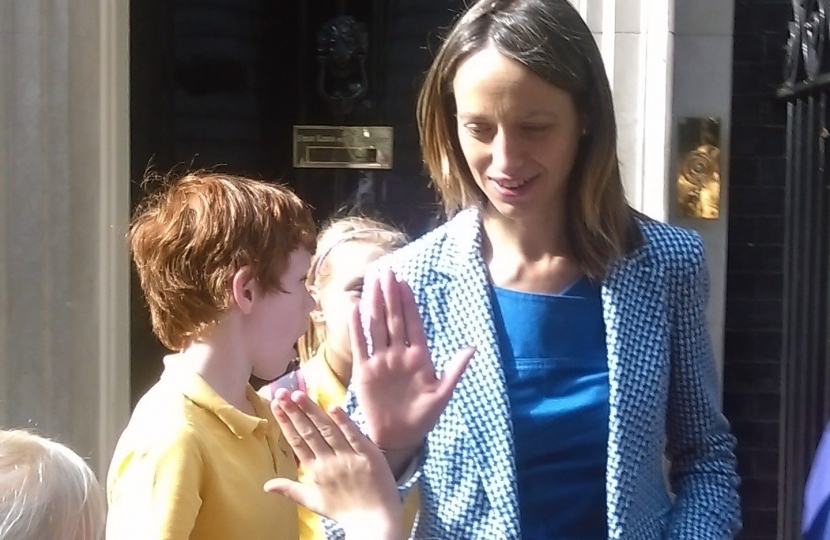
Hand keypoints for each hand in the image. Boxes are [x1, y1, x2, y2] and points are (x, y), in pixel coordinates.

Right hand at [264, 389, 402, 539]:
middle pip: (308, 433)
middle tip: (281, 392)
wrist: (373, 523)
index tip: (276, 404)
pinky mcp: (368, 456)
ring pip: (327, 430)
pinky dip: (344, 423)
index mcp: (315, 471)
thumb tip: (265, 485)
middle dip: (294, 412)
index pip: (296, 441)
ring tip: (299, 395)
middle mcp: (328, 463)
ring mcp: (348, 459)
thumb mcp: (313, 502)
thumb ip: (290, 489)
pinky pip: (354, 437)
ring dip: (312, 412)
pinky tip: (333, 407)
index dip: (286, 422)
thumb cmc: (344, 511)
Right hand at [350, 268, 473, 450]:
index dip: (408, 303)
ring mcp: (381, 361)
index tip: (405, 282)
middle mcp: (398, 354)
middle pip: (393, 319)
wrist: (400, 437)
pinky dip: (356, 327)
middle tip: (388, 272)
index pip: (412, 324)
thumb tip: (472, 347)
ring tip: (373, 283)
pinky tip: (354, 309)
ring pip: (377, 326)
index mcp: (419, 357)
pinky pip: (360, 345)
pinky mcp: (365, 371)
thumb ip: (455, 370)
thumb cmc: (424, 416)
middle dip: (391, 295)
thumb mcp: (443, 393)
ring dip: (375, 304)